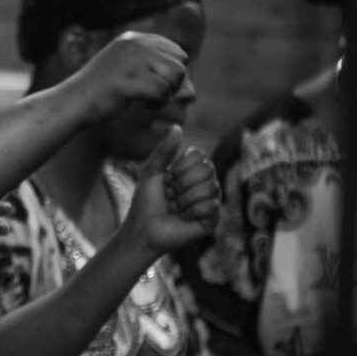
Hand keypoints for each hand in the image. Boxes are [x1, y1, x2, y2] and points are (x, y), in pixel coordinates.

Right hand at [70, 31, 187, 121]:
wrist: (72, 102)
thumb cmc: (98, 89)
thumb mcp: (122, 62)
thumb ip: (146, 57)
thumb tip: (183, 60)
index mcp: (133, 39)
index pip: (176, 50)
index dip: (172, 71)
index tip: (155, 83)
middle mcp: (134, 45)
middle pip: (180, 62)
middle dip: (173, 82)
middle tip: (155, 93)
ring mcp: (131, 62)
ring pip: (175, 76)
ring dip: (168, 92)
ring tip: (151, 100)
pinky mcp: (129, 82)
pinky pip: (162, 92)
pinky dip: (158, 103)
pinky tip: (144, 106)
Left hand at [123, 127, 219, 254]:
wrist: (143, 228)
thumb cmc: (146, 202)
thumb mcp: (151, 172)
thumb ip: (164, 151)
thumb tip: (178, 127)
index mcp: (193, 170)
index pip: (199, 156)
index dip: (179, 168)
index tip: (166, 180)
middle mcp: (206, 183)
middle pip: (207, 170)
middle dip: (181, 184)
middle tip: (170, 196)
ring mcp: (211, 200)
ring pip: (209, 187)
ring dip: (184, 200)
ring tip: (176, 208)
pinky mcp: (213, 219)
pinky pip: (210, 206)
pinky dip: (190, 212)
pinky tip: (184, 218)